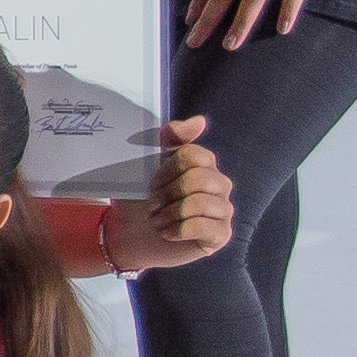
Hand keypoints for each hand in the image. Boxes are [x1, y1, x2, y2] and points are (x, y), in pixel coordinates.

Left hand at [110, 116, 233, 271]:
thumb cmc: (143, 198)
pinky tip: (166, 233)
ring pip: (199, 203)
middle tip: (152, 204)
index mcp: (205, 164)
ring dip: (169, 213)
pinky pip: (202, 226)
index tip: (152, 183)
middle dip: (168, 193)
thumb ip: (170, 137)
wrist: (133, 235)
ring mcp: (224, 210)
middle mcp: (220, 185)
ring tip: (156, 220)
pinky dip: (176, 230)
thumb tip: (200, 121)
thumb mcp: (150, 163)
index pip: (194, 156)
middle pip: (198, 179)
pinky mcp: (221, 235)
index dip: (168, 169)